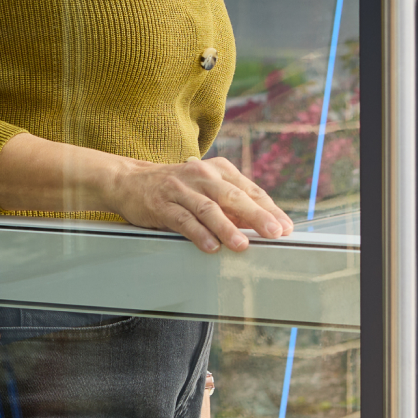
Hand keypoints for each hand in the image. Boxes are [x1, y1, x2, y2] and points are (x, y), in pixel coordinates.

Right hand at [104, 154, 293, 253]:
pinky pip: (183, 220)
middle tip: (275, 232)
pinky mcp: (162, 204)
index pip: (250, 190)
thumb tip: (264, 225)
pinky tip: (210, 247)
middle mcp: (202, 176)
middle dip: (256, 216)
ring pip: (209, 209)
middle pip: (233, 197)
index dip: (269, 209)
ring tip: (242, 245)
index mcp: (219, 170)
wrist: (131, 180)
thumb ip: (233, 205)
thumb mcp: (207, 189)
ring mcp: (181, 189)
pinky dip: (198, 234)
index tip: (286, 227)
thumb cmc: (177, 188)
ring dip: (227, 228)